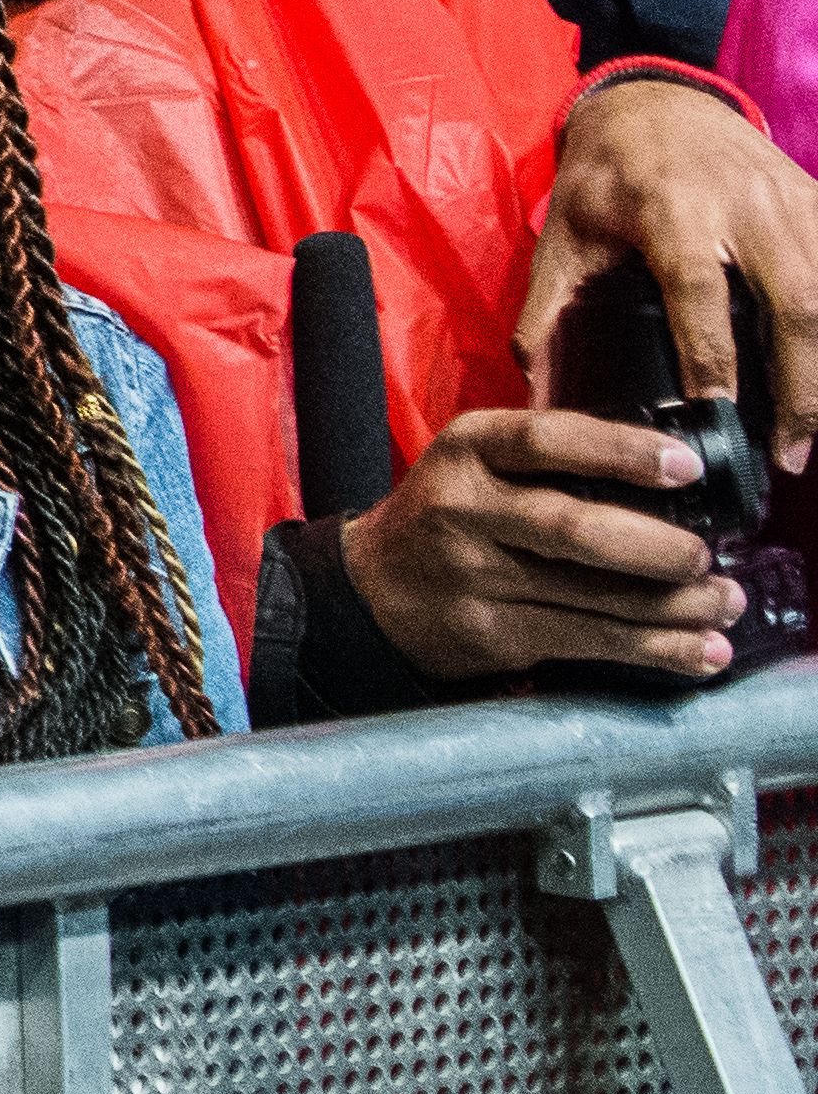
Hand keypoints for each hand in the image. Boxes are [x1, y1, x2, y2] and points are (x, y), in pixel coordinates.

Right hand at [337, 406, 741, 679]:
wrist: (370, 588)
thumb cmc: (452, 515)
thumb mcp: (480, 462)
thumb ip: (553, 458)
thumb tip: (675, 476)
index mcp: (467, 450)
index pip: (546, 442)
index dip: (621, 452)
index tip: (685, 468)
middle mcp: (461, 511)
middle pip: (572, 529)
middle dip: (656, 549)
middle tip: (705, 559)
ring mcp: (472, 578)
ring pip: (590, 596)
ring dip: (672, 607)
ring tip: (724, 604)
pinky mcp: (489, 633)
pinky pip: (585, 641)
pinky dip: (651, 649)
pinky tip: (696, 652)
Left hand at [518, 74, 817, 465]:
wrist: (656, 100)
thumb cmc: (604, 174)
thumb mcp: (562, 236)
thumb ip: (548, 312)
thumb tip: (536, 391)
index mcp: (672, 210)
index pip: (697, 294)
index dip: (712, 358)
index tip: (718, 418)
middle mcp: (745, 205)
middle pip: (795, 303)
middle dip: (803, 386)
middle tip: (791, 454)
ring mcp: (793, 200)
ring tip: (815, 433)